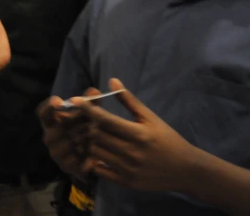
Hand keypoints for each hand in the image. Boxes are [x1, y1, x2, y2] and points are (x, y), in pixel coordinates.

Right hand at [38, 88, 98, 180]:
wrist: (90, 160)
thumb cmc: (85, 132)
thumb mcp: (88, 116)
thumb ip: (90, 104)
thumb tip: (94, 90)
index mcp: (51, 122)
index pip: (42, 113)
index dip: (49, 107)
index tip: (60, 102)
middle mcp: (49, 137)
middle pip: (55, 128)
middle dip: (73, 125)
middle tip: (88, 121)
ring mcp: (56, 153)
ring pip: (65, 143)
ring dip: (79, 138)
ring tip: (93, 135)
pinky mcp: (65, 166)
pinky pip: (73, 159)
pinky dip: (83, 154)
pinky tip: (93, 151)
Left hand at [76, 78, 195, 192]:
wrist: (186, 171)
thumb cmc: (168, 140)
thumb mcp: (151, 118)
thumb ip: (130, 101)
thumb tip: (112, 80)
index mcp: (138, 134)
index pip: (106, 120)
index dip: (88, 109)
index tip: (75, 100)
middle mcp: (131, 153)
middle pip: (97, 135)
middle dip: (88, 125)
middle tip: (84, 119)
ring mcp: (128, 169)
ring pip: (95, 152)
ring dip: (90, 142)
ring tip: (91, 134)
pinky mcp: (125, 182)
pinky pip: (100, 170)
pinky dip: (95, 160)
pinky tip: (98, 152)